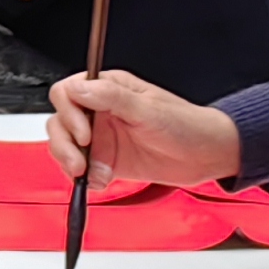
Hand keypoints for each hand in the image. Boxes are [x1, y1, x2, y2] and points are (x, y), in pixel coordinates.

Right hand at [47, 68, 243, 187]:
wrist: (208, 155)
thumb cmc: (187, 125)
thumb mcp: (148, 109)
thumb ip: (110, 98)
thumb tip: (78, 88)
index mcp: (108, 90)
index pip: (67, 93)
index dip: (68, 113)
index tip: (84, 133)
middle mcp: (100, 112)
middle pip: (60, 122)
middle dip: (64, 144)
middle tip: (81, 161)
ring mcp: (102, 138)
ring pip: (65, 146)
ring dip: (71, 162)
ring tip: (90, 174)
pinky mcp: (107, 161)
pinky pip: (82, 170)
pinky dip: (85, 179)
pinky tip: (101, 181)